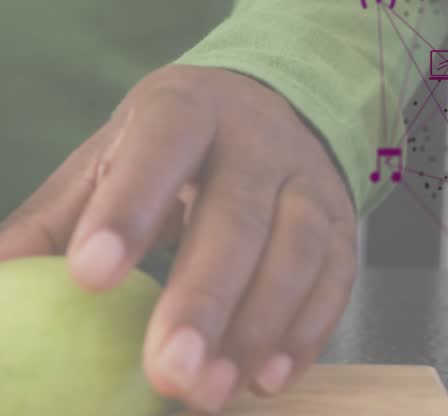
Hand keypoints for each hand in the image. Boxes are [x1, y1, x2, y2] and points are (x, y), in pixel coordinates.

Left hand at [0, 65, 357, 412]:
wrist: (281, 107)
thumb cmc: (177, 148)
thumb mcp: (113, 157)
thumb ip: (57, 218)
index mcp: (189, 108)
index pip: (163, 145)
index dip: (131, 207)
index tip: (90, 276)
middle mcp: (261, 138)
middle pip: (239, 213)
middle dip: (205, 297)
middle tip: (168, 372)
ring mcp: (311, 179)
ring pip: (299, 248)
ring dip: (258, 326)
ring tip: (210, 392)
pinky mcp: (344, 221)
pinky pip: (338, 277)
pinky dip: (307, 330)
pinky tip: (268, 377)